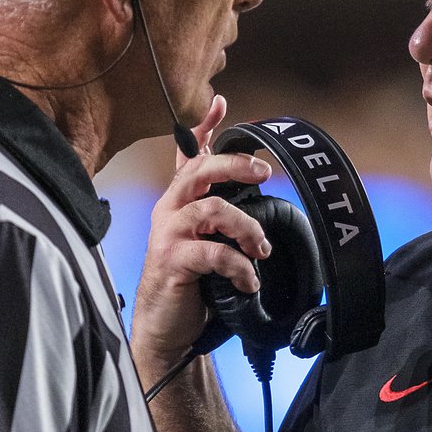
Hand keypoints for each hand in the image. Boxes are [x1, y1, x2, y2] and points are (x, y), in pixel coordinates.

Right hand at [132, 95, 273, 363]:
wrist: (166, 328)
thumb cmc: (192, 282)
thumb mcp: (210, 242)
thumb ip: (225, 216)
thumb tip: (255, 192)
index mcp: (181, 201)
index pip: (191, 155)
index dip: (204, 127)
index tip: (220, 103)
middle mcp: (170, 210)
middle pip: (201, 171)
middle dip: (236, 166)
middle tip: (265, 175)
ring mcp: (169, 234)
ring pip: (213, 210)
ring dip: (246, 228)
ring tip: (261, 248)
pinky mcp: (172, 261)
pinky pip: (213, 253)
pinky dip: (239, 266)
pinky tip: (249, 280)